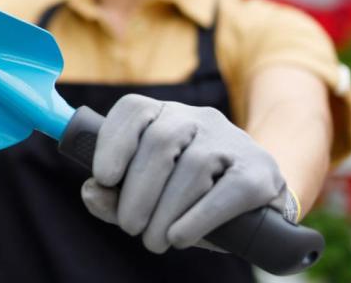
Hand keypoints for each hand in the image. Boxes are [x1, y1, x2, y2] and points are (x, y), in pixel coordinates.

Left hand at [80, 94, 297, 253]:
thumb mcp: (151, 197)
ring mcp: (232, 141)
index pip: (135, 109)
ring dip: (165, 211)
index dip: (114, 141)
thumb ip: (115, 196)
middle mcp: (199, 119)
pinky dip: (198, 218)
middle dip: (138, 191)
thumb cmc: (193, 199)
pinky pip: (227, 191)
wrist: (260, 204)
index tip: (104, 177)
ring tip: (155, 240)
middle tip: (130, 227)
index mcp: (166, 117)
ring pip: (192, 167)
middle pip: (161, 141)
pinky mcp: (259, 171)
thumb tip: (90, 192)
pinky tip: (179, 237)